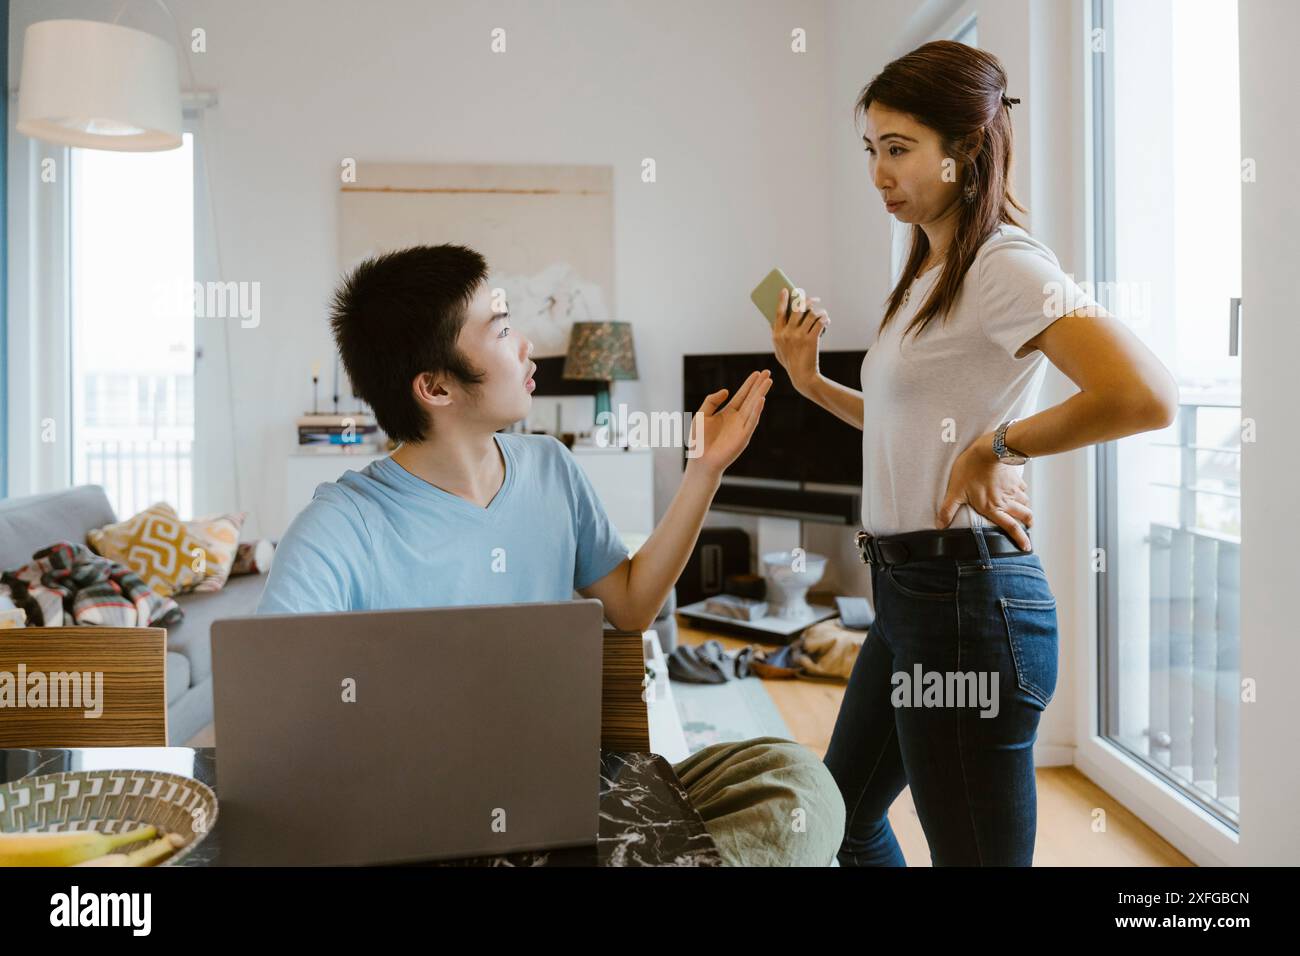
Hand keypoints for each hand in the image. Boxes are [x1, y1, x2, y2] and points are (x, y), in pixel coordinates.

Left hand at [687, 370, 772, 477]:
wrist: (701, 461)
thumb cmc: (699, 440)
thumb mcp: (702, 415)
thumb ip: (711, 401)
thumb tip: (726, 391)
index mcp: (728, 413)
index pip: (742, 395)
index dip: (749, 384)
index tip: (757, 373)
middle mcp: (737, 418)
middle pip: (751, 398)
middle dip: (759, 385)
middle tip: (768, 372)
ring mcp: (742, 427)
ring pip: (754, 407)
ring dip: (761, 393)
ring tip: (769, 381)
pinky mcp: (744, 436)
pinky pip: (752, 421)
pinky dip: (757, 410)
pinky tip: (761, 399)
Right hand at [771, 287, 828, 396]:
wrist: (803, 377)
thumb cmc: (791, 363)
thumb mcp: (779, 350)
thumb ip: (777, 336)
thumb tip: (776, 320)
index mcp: (777, 335)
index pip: (778, 312)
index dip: (782, 300)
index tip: (786, 290)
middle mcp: (787, 334)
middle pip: (796, 308)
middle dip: (806, 300)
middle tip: (814, 299)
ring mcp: (799, 336)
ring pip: (811, 314)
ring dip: (819, 311)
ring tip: (822, 313)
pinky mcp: (811, 340)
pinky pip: (819, 322)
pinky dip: (824, 319)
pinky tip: (827, 321)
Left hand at [935, 431, 1033, 549]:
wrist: (988, 450)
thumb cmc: (970, 470)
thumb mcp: (956, 491)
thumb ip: (948, 509)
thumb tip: (940, 524)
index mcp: (993, 508)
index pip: (1010, 527)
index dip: (1020, 539)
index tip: (1027, 547)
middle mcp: (1007, 501)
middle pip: (1024, 516)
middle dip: (1028, 524)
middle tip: (1028, 527)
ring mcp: (1013, 489)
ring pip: (1025, 503)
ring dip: (1026, 509)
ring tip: (1023, 511)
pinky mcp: (1016, 478)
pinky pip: (1023, 488)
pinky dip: (1022, 493)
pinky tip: (1018, 491)